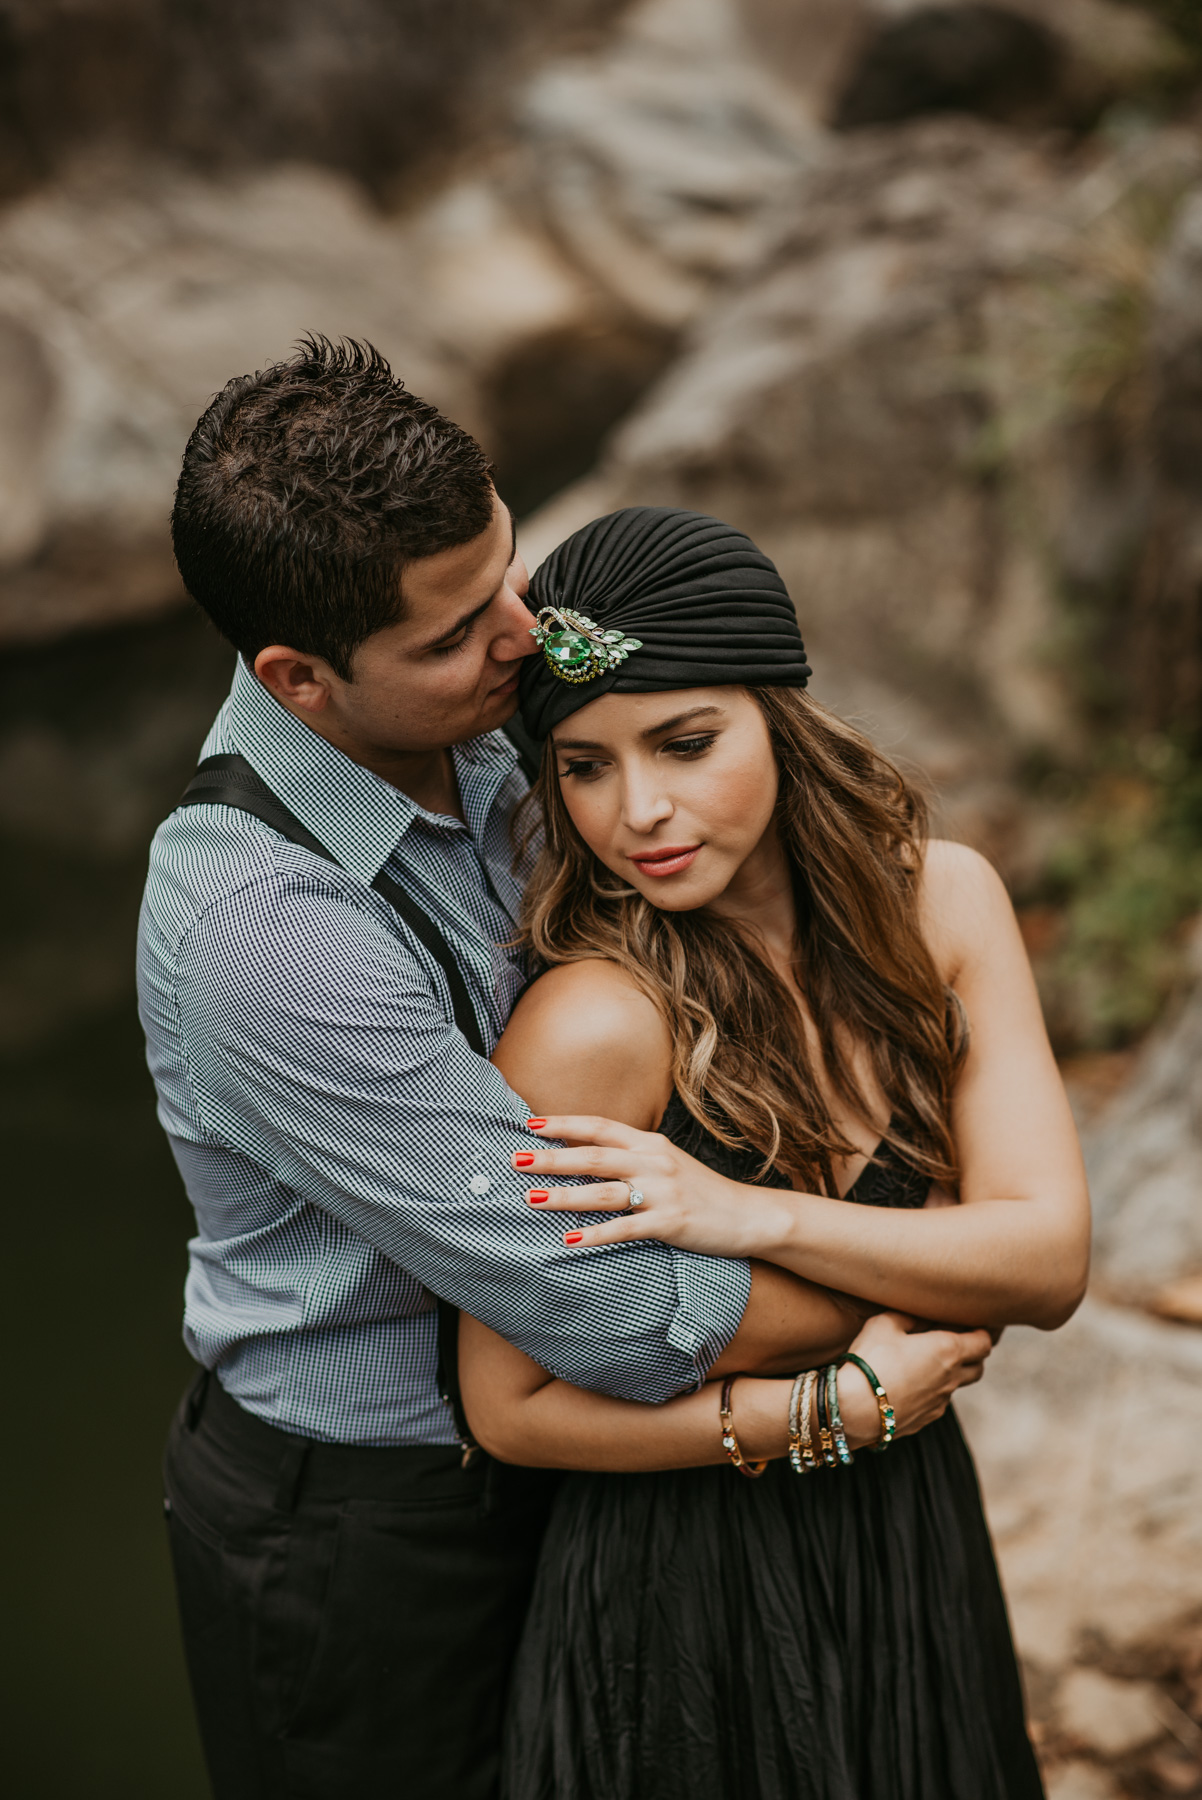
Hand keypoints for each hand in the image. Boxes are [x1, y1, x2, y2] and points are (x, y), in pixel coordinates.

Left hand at [513, 1114, 793, 1258]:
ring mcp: (663, 1192)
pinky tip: (570, 1241)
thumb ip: (631, 1155)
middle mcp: (654, 1161)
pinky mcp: (671, 1222)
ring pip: (604, 1191)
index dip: (564, 1124)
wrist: (749, 1215)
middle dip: (552, 1157)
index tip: (529, 1124)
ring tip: (531, 1198)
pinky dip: (596, 1234)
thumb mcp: (667, 1163)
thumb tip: (586, 1153)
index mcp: (651, 1143)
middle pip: (594, 1156)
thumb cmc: (700, 1191)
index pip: (600, 1126)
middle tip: (516, 1159)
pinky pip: (627, 1228)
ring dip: (564, 1195)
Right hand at [835, 1311, 992, 1447]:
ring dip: (952, 1373)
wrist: (855, 1408)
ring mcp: (940, 1401)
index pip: (984, 1341)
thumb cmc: (871, 1360)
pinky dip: (933, 1391)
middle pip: (979, 1366)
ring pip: (958, 1385)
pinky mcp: (927, 1419)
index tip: (969, 1324)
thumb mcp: (885, 1324)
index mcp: (948, 1349)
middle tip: (954, 1342)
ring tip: (930, 1362)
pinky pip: (938, 1401)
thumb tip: (921, 1314)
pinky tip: (911, 1384)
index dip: (981, 1331)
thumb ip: (909, 1316)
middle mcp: (952, 1377)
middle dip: (972, 1353)